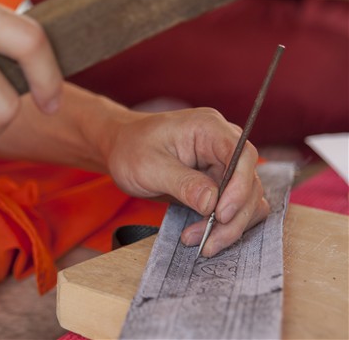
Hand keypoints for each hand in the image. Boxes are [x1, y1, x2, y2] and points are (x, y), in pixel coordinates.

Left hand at [105, 107, 269, 256]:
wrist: (120, 148)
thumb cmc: (132, 149)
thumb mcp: (151, 166)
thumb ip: (183, 183)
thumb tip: (212, 203)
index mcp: (209, 128)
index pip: (242, 155)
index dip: (239, 187)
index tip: (221, 215)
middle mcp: (222, 145)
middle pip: (249, 182)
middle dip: (233, 217)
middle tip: (208, 242)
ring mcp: (222, 165)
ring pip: (247, 199)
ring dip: (229, 226)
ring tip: (198, 241)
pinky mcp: (218, 184)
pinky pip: (234, 207)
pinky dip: (223, 225)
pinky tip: (199, 234)